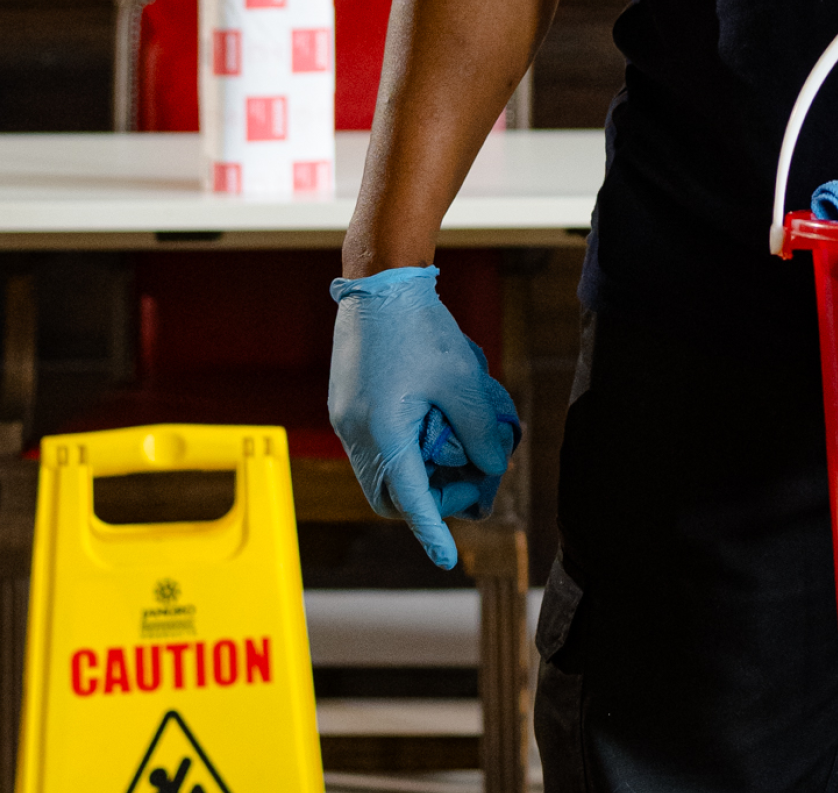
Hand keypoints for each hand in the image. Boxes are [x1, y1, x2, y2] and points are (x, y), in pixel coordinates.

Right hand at [327, 265, 519, 570]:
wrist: (380, 279)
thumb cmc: (421, 327)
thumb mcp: (463, 381)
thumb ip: (481, 432)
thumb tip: (492, 466)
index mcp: (382, 432)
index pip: (410, 499)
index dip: (432, 530)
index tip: (446, 557)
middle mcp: (355, 432)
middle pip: (388, 494)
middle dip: (427, 500)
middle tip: (467, 483)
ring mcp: (345, 418)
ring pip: (379, 471)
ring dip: (415, 473)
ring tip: (455, 451)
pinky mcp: (346, 402)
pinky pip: (373, 445)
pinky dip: (401, 449)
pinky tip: (432, 425)